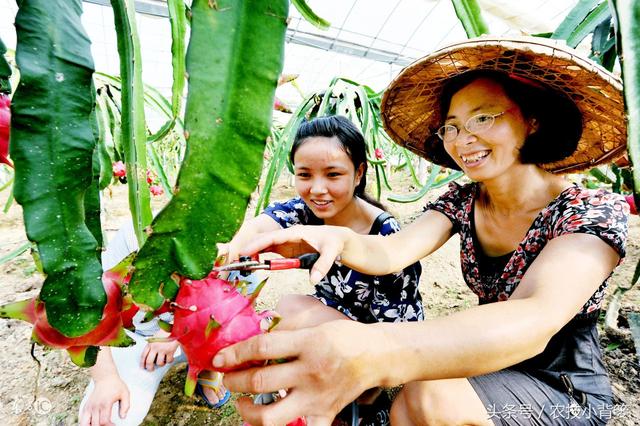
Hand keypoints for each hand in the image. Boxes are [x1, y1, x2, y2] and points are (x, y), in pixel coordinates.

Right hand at [79, 375, 129, 425]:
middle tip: (108, 425)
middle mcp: (95, 406)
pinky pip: (81, 419)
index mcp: (105, 403)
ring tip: (98, 425)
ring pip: (84, 423)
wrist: (105, 377)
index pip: (104, 421)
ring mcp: (89, 406)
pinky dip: (85, 424)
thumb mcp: (125, 393)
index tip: (114, 425)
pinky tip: (92, 423)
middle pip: (95, 424)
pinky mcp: (85, 406)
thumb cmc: (116, 385)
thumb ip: (126, 406)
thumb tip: (123, 417)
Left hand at [140, 330, 179, 370]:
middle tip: (151, 369)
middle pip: (149, 361)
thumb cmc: (166, 332)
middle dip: (150, 368)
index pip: (143, 356)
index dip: (142, 363)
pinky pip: (169, 361)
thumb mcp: (155, 338)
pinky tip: (170, 358)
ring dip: (161, 364)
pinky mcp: (170, 351)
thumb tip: (150, 356)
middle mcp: (155, 347)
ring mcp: (163, 349)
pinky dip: (169, 361)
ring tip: (163, 361)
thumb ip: (152, 346)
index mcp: (150, 343)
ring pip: (159, 363)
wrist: (175, 328)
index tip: (143, 367)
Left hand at [214, 320, 379, 425]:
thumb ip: (285, 329)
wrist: (375, 356)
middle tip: (227, 379)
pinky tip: (274, 419)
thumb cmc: (343, 337)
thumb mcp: (315, 324)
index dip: (235, 353)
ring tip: (242, 402)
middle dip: (235, 381)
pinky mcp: (325, 414)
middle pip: (261, 381)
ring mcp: (316, 398)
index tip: (219, 359)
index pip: (261, 347)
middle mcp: (309, 372)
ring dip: (248, 411)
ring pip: (273, 416)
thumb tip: (255, 332)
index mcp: (307, 344)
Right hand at [240, 225, 346, 283]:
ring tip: (236, 264)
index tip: (244, 252)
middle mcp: (287, 236)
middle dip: (248, 248)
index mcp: (295, 232)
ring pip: (264, 246)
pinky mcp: (287, 250)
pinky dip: (259, 257)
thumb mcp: (332, 253)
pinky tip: (249, 264)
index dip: (257, 244)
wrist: (339, 239)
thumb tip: (313, 280)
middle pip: (264, 240)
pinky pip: (269, 252)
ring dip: (251, 253)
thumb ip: (323, 265)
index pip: (272, 237)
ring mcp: (286, 243)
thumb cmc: (335, 242)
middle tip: (232, 260)